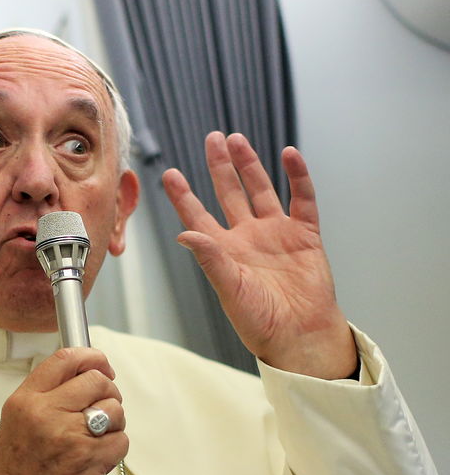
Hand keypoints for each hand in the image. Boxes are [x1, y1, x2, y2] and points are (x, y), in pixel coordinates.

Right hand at [0, 347, 127, 474]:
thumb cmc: (16, 468)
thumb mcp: (18, 417)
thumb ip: (47, 392)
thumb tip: (84, 373)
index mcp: (28, 400)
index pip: (66, 359)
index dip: (91, 356)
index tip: (101, 364)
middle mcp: (48, 414)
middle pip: (97, 381)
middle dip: (107, 391)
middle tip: (102, 404)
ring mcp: (72, 437)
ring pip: (115, 409)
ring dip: (114, 421)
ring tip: (96, 435)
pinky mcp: (91, 461)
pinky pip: (122, 440)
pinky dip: (115, 447)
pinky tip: (98, 454)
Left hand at [162, 131, 356, 378]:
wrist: (301, 335)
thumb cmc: (261, 322)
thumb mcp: (230, 289)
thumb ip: (211, 260)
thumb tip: (184, 233)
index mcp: (223, 251)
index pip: (198, 216)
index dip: (184, 195)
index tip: (169, 173)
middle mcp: (247, 237)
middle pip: (229, 193)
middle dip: (220, 167)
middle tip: (212, 138)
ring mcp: (276, 233)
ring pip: (261, 190)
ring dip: (250, 165)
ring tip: (237, 140)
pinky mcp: (304, 235)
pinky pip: (302, 199)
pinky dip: (297, 177)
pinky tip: (289, 155)